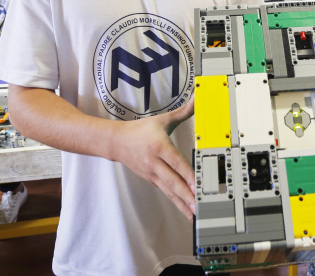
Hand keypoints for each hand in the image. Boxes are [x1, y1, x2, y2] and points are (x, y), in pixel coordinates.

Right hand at [105, 99, 195, 219]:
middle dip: (186, 195)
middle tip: (199, 206)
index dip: (187, 175)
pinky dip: (176, 202)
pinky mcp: (152, 181)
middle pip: (173, 181)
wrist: (115, 142)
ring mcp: (152, 174)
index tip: (197, 185)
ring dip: (182, 203)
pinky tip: (186, 210)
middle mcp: (155, 163)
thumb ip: (182, 112)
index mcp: (159, 146)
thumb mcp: (162, 120)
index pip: (176, 162)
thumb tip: (198, 99)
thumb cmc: (140, 131)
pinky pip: (166, 193)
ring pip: (170, 191)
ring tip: (195, 214)